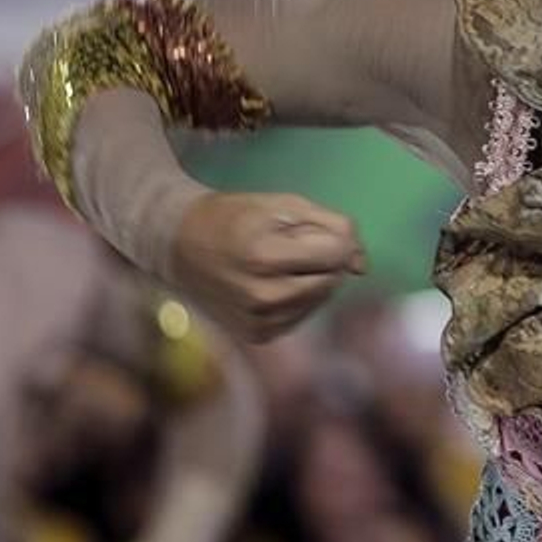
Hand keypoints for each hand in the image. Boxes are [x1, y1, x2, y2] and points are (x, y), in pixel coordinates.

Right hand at [171, 192, 365, 341]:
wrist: (180, 245)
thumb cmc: (235, 217)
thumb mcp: (284, 205)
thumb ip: (332, 226)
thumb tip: (362, 266)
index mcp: (265, 257)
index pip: (337, 253)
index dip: (337, 237)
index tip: (313, 228)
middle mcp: (262, 297)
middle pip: (332, 278)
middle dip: (325, 258)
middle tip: (290, 244)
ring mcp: (258, 321)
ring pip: (322, 298)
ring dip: (315, 278)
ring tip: (280, 262)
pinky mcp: (257, 336)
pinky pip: (303, 315)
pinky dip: (300, 297)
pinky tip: (274, 282)